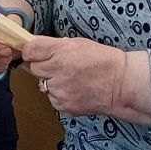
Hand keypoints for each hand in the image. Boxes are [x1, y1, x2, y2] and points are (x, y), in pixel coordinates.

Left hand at [23, 36, 150, 123]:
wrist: (121, 85)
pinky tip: (75, 90)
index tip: (35, 52)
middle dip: (44, 66)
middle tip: (60, 66)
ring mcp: (60, 91)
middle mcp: (58, 71)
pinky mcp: (64, 106)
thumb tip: (33, 46)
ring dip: (52, 81)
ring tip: (71, 79)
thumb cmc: (102, 60)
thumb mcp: (77, 43)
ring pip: (42, 84)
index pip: (30, 50)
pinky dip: (59, 95)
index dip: (31, 51)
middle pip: (34, 68)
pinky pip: (51, 98)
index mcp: (61, 52)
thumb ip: (53, 45)